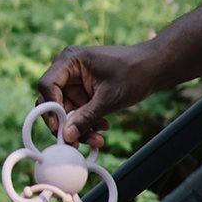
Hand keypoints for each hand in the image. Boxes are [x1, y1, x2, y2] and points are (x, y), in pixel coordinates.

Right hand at [36, 43, 154, 145]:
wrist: (153, 68)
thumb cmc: (133, 73)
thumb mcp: (109, 98)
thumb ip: (86, 117)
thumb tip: (67, 135)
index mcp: (70, 60)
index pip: (47, 85)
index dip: (50, 108)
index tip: (60, 128)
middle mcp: (67, 69)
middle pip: (52, 101)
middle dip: (66, 123)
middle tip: (76, 141)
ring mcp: (75, 81)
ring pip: (65, 111)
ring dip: (79, 127)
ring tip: (97, 138)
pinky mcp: (83, 91)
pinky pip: (77, 111)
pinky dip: (87, 122)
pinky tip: (102, 127)